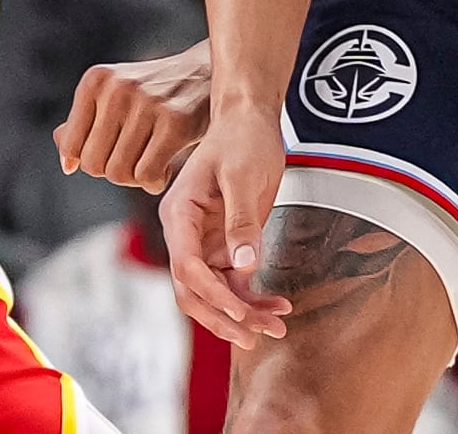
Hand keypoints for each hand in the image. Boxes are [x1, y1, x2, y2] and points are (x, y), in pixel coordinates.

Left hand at [56, 39, 209, 190]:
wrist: (206, 74)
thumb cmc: (155, 93)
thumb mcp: (114, 96)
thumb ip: (85, 123)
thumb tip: (67, 162)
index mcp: (96, 81)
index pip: (70, 146)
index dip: (88, 161)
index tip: (110, 157)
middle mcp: (117, 88)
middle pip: (94, 164)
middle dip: (115, 171)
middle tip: (136, 160)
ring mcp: (146, 104)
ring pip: (119, 173)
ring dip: (136, 179)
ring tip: (152, 161)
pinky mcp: (175, 122)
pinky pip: (147, 176)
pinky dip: (155, 182)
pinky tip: (166, 167)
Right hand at [159, 106, 291, 347]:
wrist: (250, 120)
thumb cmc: (242, 139)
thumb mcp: (243, 176)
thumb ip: (241, 221)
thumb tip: (244, 266)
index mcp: (179, 214)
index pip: (186, 266)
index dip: (212, 294)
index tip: (240, 312)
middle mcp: (185, 233)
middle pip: (193, 290)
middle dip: (223, 317)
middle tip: (256, 338)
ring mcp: (204, 242)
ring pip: (214, 293)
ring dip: (241, 314)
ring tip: (276, 327)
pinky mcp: (224, 245)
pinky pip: (234, 283)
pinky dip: (253, 299)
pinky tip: (278, 306)